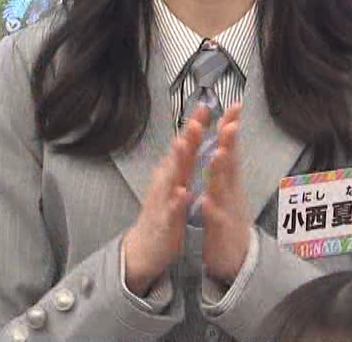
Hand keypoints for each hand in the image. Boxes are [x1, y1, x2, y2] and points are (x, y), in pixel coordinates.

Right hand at [122, 108, 204, 295]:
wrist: (145, 247)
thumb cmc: (163, 212)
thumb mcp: (173, 182)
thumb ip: (181, 161)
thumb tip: (187, 137)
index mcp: (174, 172)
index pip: (186, 144)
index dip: (195, 125)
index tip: (206, 106)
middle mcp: (167, 180)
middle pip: (178, 154)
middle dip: (187, 136)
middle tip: (196, 118)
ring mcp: (164, 199)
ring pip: (172, 177)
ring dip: (178, 161)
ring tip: (185, 145)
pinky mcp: (164, 220)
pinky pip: (172, 209)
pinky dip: (177, 200)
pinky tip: (184, 192)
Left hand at [201, 104, 250, 284]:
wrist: (234, 258)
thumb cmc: (226, 219)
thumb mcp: (226, 188)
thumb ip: (226, 164)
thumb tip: (227, 139)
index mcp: (227, 180)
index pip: (229, 149)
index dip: (231, 128)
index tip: (235, 107)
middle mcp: (229, 191)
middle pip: (230, 163)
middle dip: (230, 144)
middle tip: (230, 124)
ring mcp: (227, 210)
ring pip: (223, 188)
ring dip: (220, 171)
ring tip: (218, 154)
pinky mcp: (220, 230)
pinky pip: (214, 219)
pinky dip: (211, 209)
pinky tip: (207, 201)